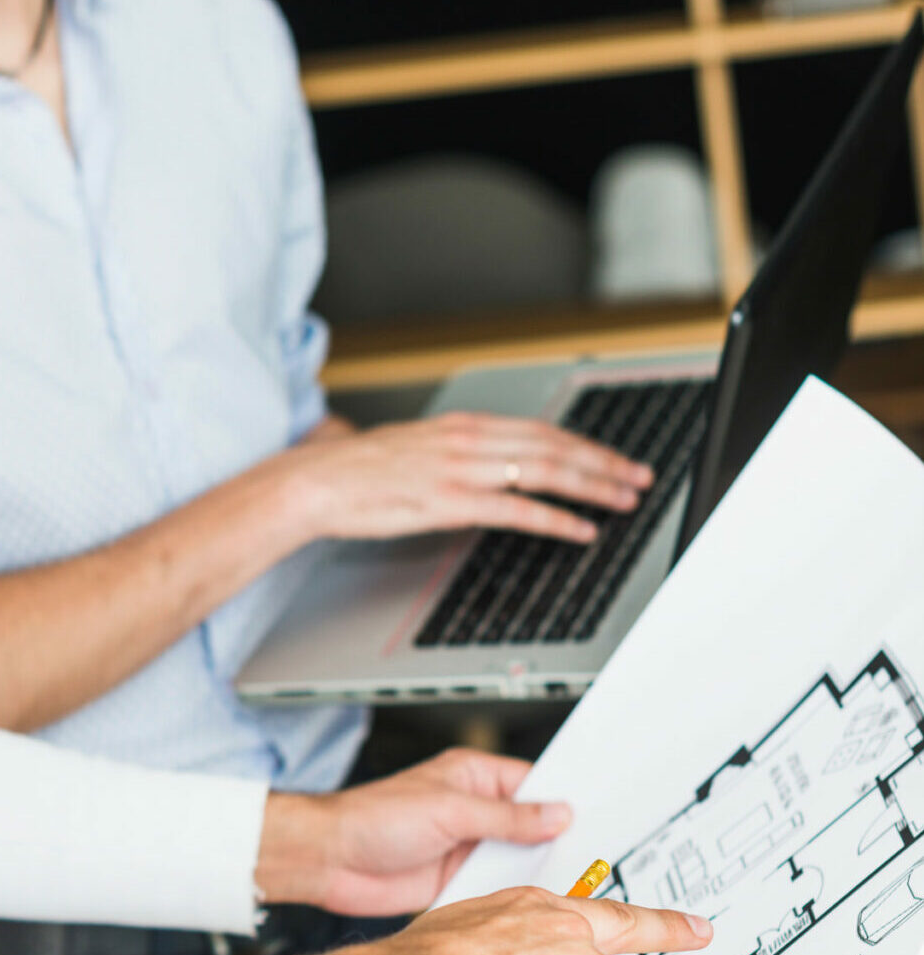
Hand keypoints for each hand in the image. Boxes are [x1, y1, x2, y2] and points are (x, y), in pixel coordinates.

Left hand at [256, 751, 571, 913]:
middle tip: (600, 859)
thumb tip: (556, 814)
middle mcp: (475, 812)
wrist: (327, 861)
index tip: (602, 817)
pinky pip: (498, 890)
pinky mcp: (458, 883)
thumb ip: (505, 818)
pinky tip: (540, 910)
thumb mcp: (448, 809)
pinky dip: (516, 899)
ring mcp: (467, 848)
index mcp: (474, 778)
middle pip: (533, 828)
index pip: (535, 785)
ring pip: (519, 861)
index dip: (566, 801)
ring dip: (539, 874)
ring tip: (578, 887)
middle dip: (560, 842)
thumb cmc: (370, 817)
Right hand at [286, 410, 651, 544]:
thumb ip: (448, 453)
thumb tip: (468, 461)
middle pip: (554, 445)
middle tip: (638, 476)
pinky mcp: (451, 502)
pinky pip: (518, 510)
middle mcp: (469, 440)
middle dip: (604, 462)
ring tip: (623, 500)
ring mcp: (462, 469)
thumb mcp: (411, 447)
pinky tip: (580, 529)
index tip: (613, 456)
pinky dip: (557, 519)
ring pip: (546, 471)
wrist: (315, 481)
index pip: (540, 428)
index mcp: (462, 425)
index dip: (584, 443)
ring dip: (593, 486)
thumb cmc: (353, 471)